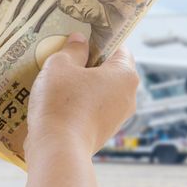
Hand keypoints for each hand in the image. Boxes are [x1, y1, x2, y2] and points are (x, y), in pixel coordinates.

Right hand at [23, 33, 138, 186]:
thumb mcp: (60, 65)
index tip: (82, 36)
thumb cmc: (61, 102)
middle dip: (89, 62)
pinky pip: (94, 108)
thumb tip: (79, 40)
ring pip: (101, 90)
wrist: (57, 149)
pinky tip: (59, 99)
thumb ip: (72, 49)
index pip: (119, 46)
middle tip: (66, 55)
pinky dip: (81, 102)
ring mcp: (118, 117)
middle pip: (110, 69)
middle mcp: (128, 96)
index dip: (100, 39)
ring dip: (83, 83)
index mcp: (125, 74)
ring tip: (58, 78)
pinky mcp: (104, 132)